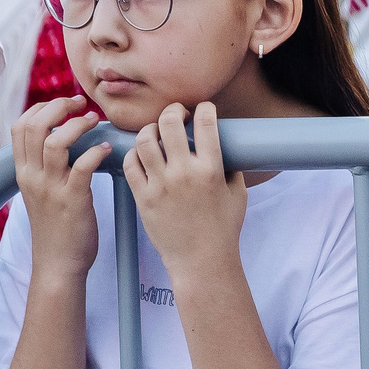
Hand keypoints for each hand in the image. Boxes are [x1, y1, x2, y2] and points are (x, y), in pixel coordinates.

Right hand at [10, 95, 110, 280]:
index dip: (42, 107)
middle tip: (81, 105)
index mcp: (23, 172)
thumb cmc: (56, 227)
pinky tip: (108, 150)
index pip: (20, 126)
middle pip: (35, 127)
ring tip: (95, 123)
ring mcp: (50, 189)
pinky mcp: (72, 201)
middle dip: (59, 107)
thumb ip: (45, 167)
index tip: (64, 104)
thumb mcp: (41, 193)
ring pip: (56, 142)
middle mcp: (32, 177)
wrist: (57, 265)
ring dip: (79, 126)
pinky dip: (97, 152)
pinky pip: (82, 166)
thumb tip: (62, 139)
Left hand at [124, 103, 246, 278]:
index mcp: (211, 169)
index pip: (206, 122)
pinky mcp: (143, 198)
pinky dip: (134, 154)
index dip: (204, 108)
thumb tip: (224, 148)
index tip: (203, 109)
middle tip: (176, 114)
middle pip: (170, 123)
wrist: (201, 261)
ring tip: (156, 132)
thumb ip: (230, 169)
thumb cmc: (223, 229)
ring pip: (145, 140)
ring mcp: (161, 186)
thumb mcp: (237, 194)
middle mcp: (184, 173)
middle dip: (172, 111)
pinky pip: (130, 165)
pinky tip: (142, 155)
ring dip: (150, 129)